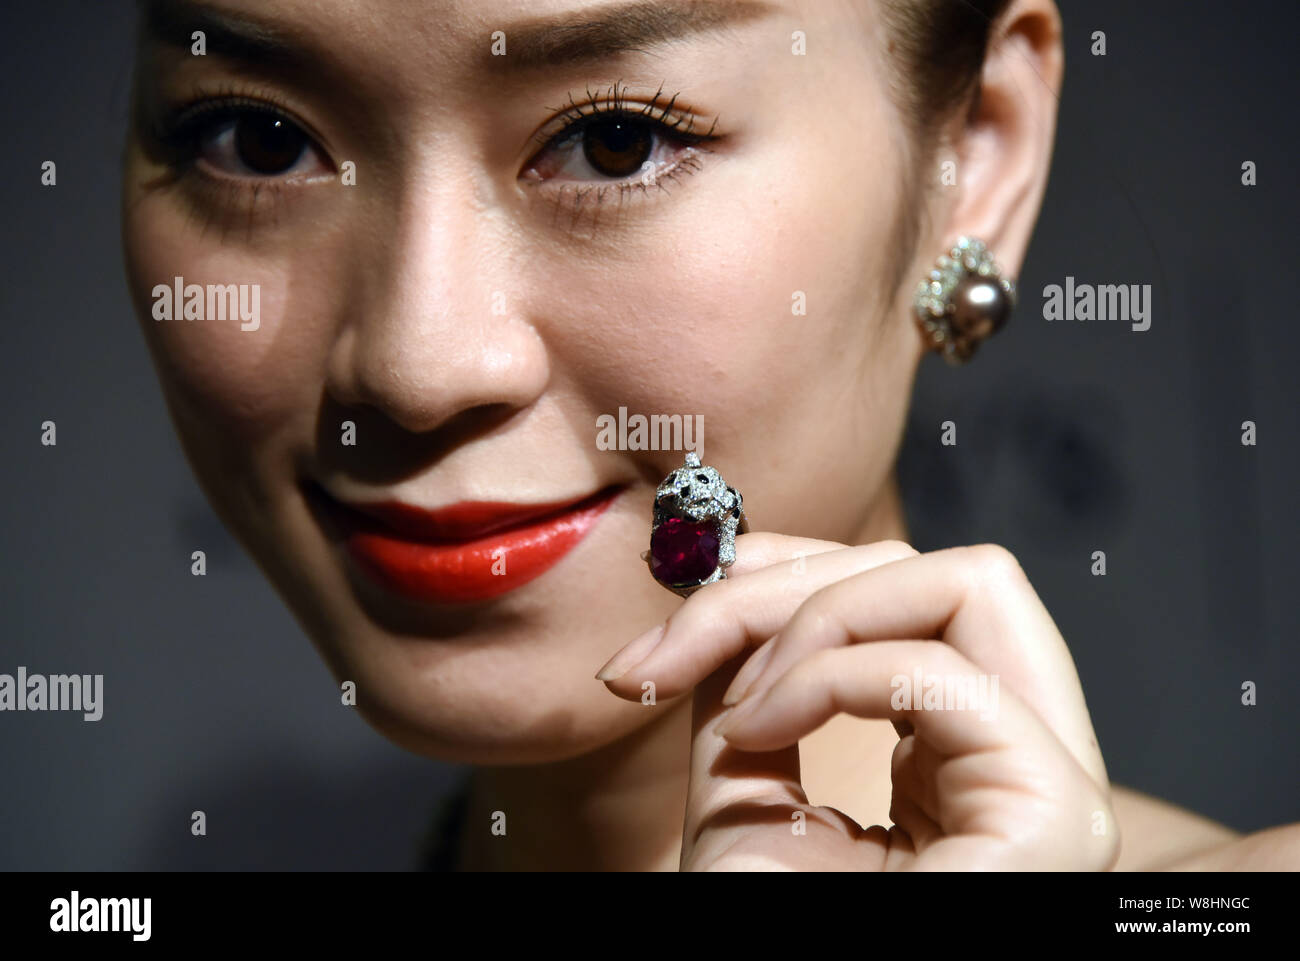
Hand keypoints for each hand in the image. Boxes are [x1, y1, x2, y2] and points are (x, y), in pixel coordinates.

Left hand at [598, 533, 1118, 869]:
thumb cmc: (765, 916)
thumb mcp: (746, 768)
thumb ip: (758, 666)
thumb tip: (736, 565)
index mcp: (959, 744)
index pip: (914, 591)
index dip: (788, 573)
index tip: (675, 637)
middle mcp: (1024, 753)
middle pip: (946, 573)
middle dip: (794, 580)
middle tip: (683, 645)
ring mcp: (1054, 782)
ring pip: (968, 586)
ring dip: (813, 616)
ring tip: (736, 706)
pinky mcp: (1056, 814)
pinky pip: (941, 672)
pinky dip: (832, 670)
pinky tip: (758, 727)